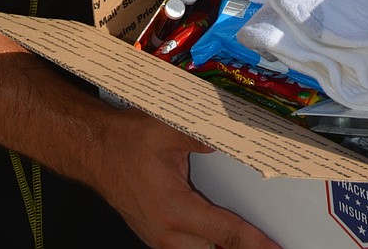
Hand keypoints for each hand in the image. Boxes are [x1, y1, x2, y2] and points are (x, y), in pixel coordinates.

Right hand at [88, 106, 281, 248]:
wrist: (92, 148)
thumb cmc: (125, 139)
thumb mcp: (168, 129)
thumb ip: (204, 137)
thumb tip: (235, 138)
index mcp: (174, 210)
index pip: (225, 232)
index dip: (255, 242)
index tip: (275, 248)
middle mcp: (166, 232)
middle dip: (238, 247)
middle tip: (266, 243)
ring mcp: (157, 237)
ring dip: (218, 244)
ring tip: (244, 239)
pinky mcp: (152, 233)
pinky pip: (183, 248)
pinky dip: (203, 241)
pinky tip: (215, 231)